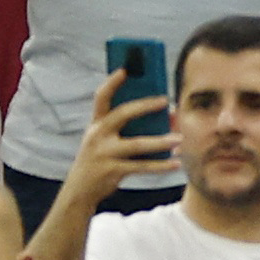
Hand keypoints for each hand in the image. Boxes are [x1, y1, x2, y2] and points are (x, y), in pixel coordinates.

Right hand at [70, 60, 178, 198]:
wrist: (80, 189)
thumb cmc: (99, 160)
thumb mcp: (104, 140)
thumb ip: (126, 128)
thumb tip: (163, 118)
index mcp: (96, 124)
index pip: (101, 97)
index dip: (112, 82)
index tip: (125, 70)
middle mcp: (97, 135)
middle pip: (122, 114)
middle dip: (145, 106)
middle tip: (165, 101)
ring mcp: (104, 153)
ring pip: (136, 144)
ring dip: (160, 141)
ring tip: (179, 139)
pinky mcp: (112, 171)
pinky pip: (141, 167)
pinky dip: (160, 165)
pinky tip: (175, 163)